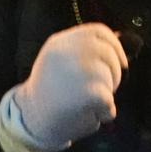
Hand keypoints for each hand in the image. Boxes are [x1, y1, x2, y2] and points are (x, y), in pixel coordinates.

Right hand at [12, 23, 126, 151]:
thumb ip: (84, 49)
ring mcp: (78, 71)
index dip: (114, 45)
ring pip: (110, 76)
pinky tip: (92, 114)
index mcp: (60, 42)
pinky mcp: (88, 93)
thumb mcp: (60, 61)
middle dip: (114, 71)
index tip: (118, 60)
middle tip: (102, 87)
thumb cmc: (50, 92)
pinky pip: (109, 100)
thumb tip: (119, 40)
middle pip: (108, 52)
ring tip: (89, 103)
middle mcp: (67, 51)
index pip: (99, 31)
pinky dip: (106, 111)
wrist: (31, 120)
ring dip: (107, 93)